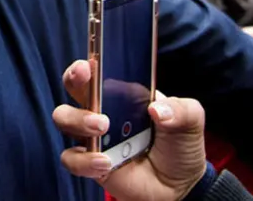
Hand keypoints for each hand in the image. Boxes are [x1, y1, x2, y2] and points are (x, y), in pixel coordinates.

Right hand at [53, 60, 206, 200]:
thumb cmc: (179, 147)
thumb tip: (159, 110)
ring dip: (78, 120)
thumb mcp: (190, 121)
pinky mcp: (89, 163)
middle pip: (72, 86)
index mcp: (122, 94)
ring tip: (103, 128)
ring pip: (63, 118)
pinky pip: (71, 158)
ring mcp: (93, 137)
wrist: (179, 187)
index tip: (88, 66)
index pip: (97, 71)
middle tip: (91, 87)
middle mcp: (101, 110)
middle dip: (74, 81)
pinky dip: (84, 160)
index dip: (87, 65)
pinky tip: (106, 163)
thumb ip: (181, 110)